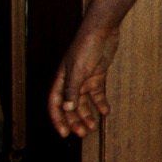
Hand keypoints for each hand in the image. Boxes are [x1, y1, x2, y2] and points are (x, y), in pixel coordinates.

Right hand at [47, 23, 118, 137]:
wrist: (103, 28)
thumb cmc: (86, 46)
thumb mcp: (77, 69)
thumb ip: (72, 89)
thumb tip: (66, 109)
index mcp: (61, 80)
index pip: (55, 104)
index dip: (58, 119)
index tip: (64, 133)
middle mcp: (71, 81)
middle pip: (70, 106)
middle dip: (75, 120)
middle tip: (83, 133)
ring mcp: (85, 78)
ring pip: (84, 102)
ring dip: (87, 114)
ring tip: (93, 127)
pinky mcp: (98, 74)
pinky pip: (97, 93)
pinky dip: (101, 103)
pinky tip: (106, 112)